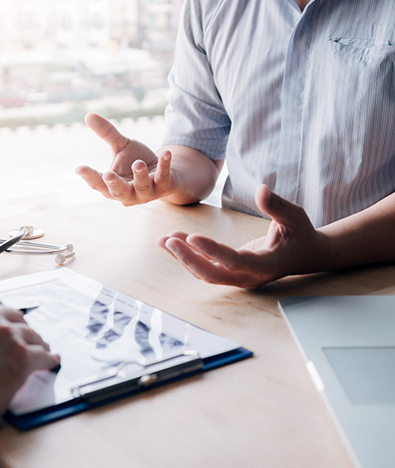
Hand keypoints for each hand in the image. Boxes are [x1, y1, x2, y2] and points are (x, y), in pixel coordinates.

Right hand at [75, 112, 174, 205]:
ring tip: (138, 163)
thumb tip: (88, 115)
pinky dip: (164, 165)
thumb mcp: (121, 147)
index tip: (79, 168)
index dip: (89, 177)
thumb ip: (107, 133)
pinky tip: (166, 152)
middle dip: (114, 184)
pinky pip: (163, 177)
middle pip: (118, 192)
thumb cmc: (136, 162)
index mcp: (112, 186)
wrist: (164, 174)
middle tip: (108, 175)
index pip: (98, 183)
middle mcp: (128, 194)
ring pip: (142, 187)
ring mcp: (146, 193)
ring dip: (140, 176)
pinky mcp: (163, 186)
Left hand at [157, 185, 326, 287]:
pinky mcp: (230, 273)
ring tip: (163, 240)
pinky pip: (205, 267)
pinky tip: (172, 242)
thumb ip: (277, 205)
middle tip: (168, 240)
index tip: (191, 237)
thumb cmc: (301, 234)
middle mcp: (249, 277)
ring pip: (205, 273)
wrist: (304, 255)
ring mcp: (238, 278)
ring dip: (182, 257)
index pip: (235, 261)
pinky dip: (188, 256)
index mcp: (266, 265)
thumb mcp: (295, 216)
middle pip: (212, 274)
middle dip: (188, 258)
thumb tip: (261, 189)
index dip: (212, 251)